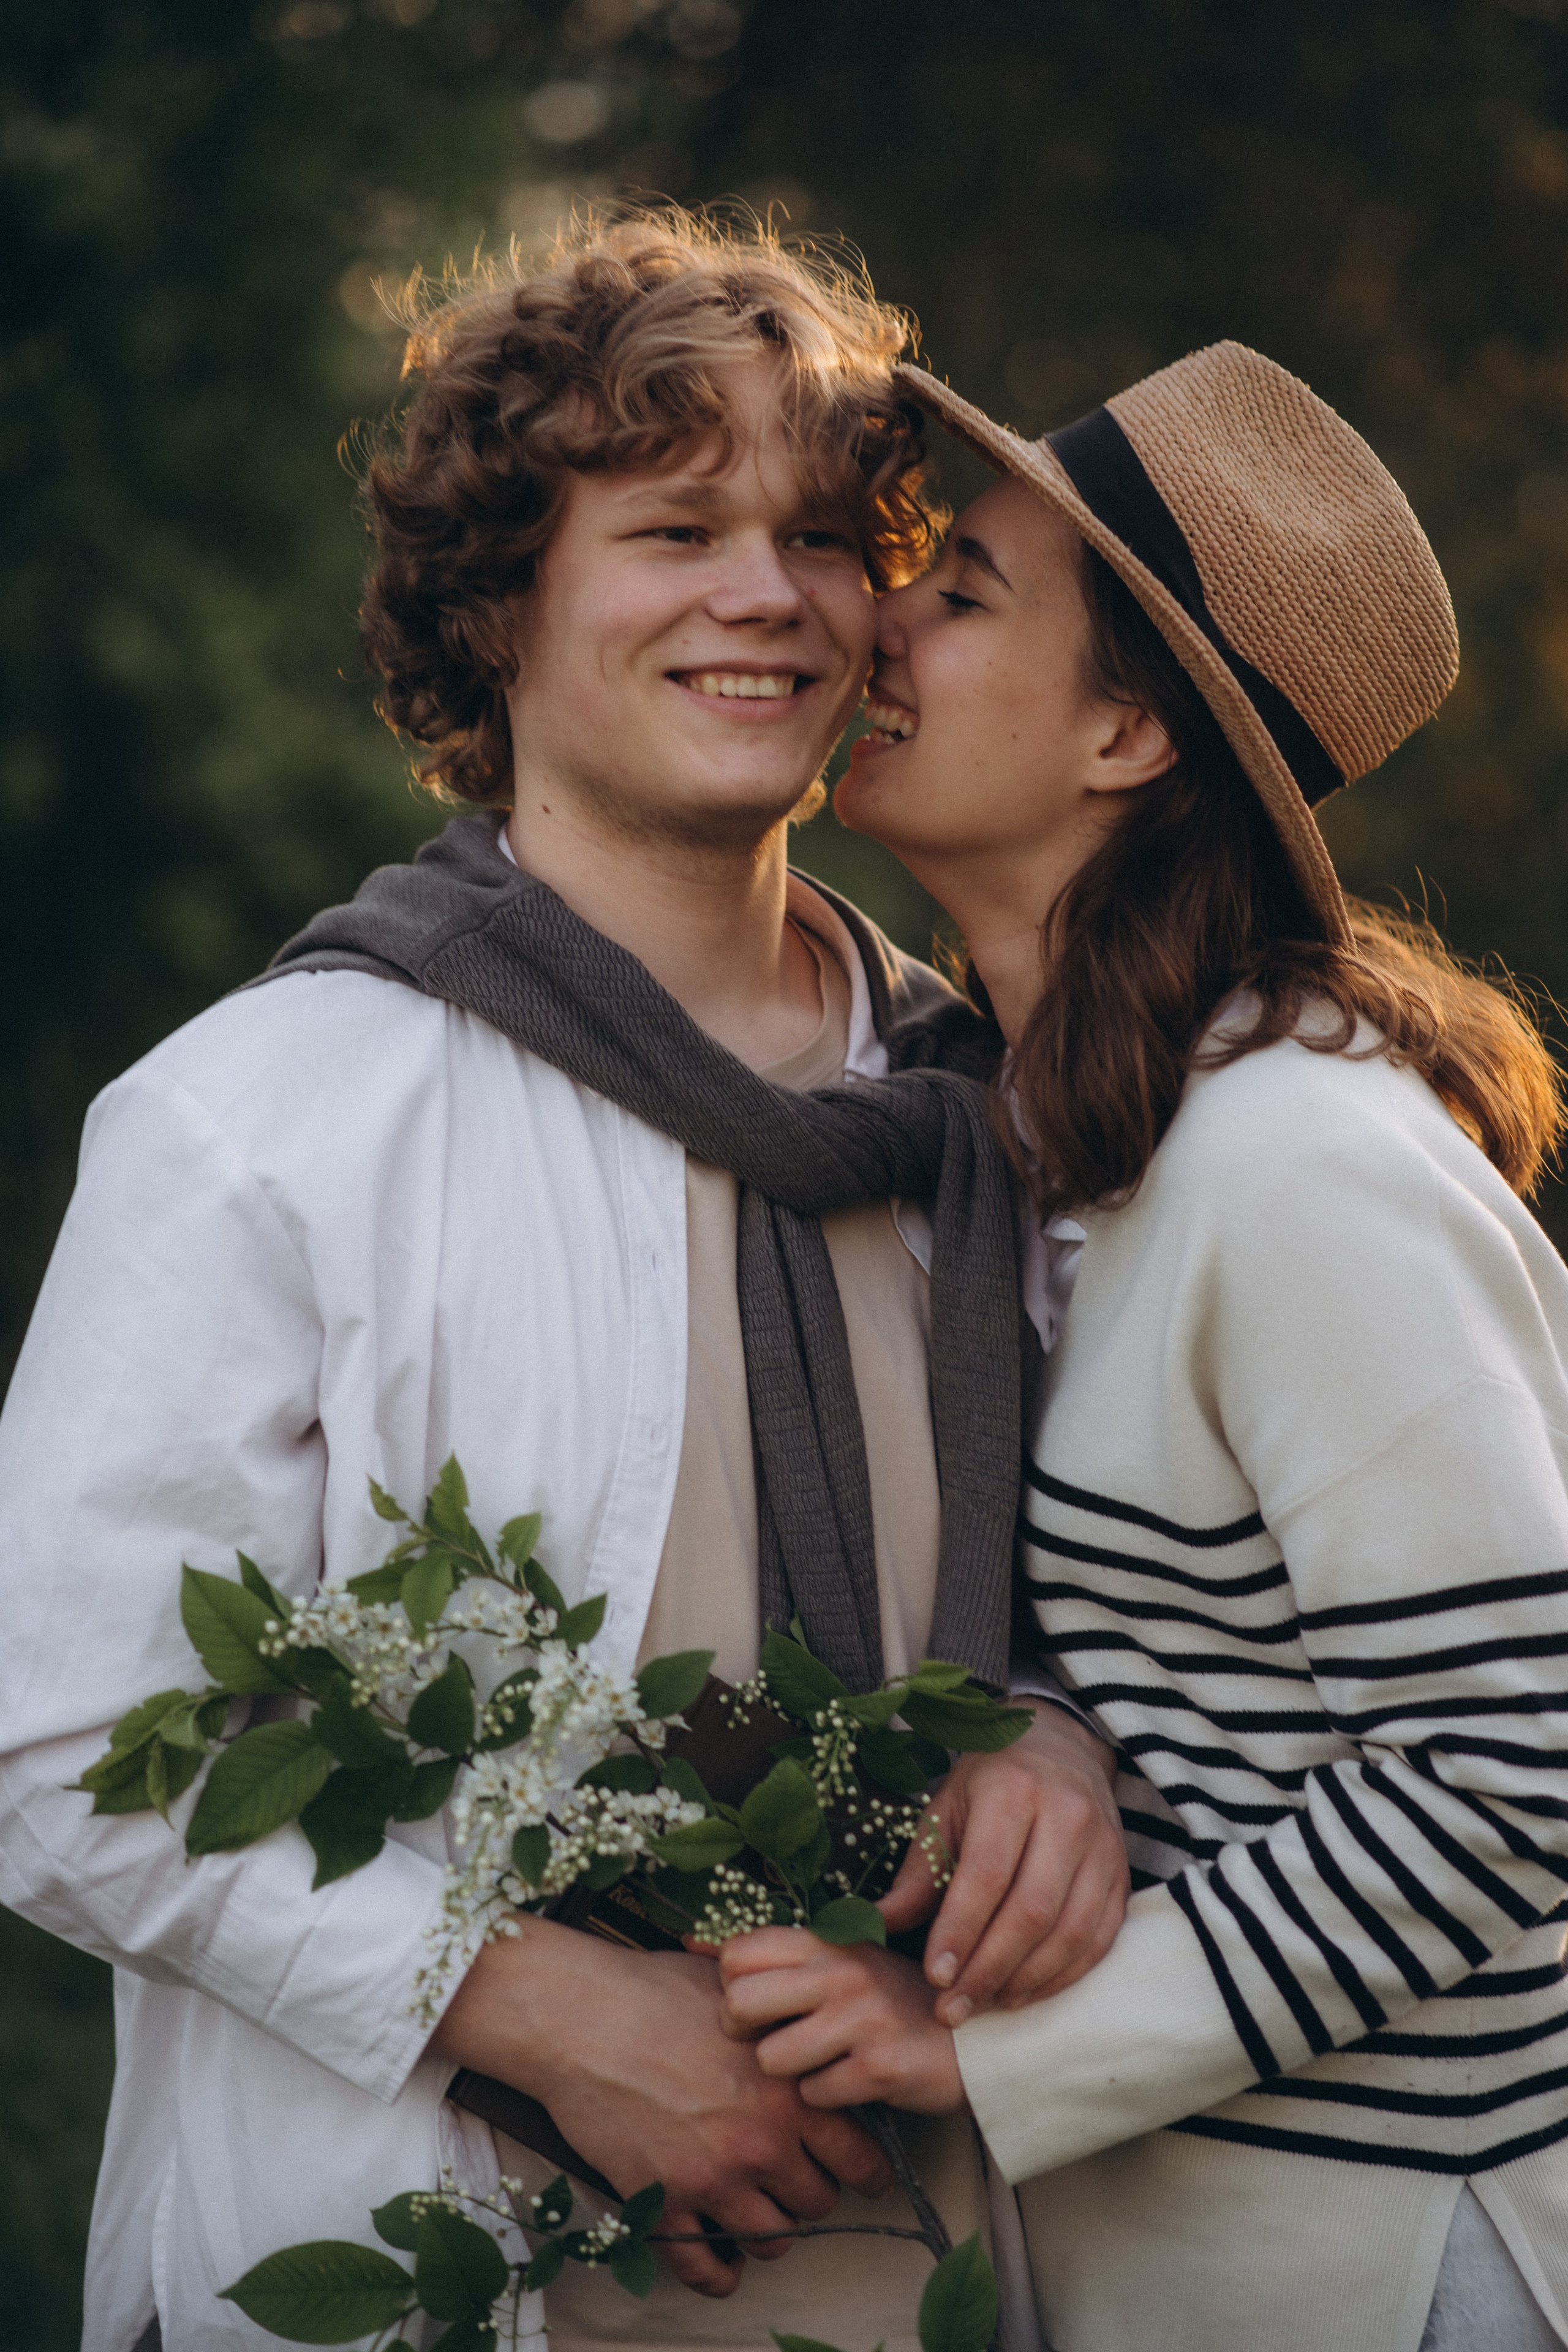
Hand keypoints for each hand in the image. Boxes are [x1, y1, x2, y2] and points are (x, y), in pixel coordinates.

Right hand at [429, 1918, 891, 2296]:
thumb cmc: (656, 1991)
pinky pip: (704, 2266)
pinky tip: (723, 2262)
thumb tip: (813, 2024)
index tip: (864, 2175)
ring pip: (770, 2238)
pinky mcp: (664, 2203)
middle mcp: (760, 2143)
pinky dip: (720, 2274)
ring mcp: (712, 2179)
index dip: (866, 2169)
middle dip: (810, 2193)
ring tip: (759, 2211)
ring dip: (769, 2229)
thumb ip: (783, 2022)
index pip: (860, 2156)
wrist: (582, 2018)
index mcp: (788, 2090)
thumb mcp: (739, 1995)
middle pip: (817, 2202)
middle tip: (795, 2178)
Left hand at [719, 1930, 964, 2112]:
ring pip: (771, 2059)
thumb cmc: (896, 2003)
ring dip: (790, 2072)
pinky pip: (814, 2095)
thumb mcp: (842, 1964)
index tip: (758, 2005)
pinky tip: (853, 2082)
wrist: (978, 2041)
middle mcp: (841, 1972)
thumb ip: (776, 1956)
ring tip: (824, 2061)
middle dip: (745, 2034)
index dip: (733, 1987)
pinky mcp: (879, 2067)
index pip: (736, 1955)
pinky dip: (827, 2099)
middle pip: (738, 2005)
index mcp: (828, 1941)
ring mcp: (861, 2018)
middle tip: (776, 2040)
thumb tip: (693, 1945)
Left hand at [879, 1699, 1127, 2023]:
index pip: (987, 1875)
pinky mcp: (1122, 1877)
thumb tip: (873, 1927)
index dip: (960, 1932)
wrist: (1061, 1749)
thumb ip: (917, 1874)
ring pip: (1069, 1933)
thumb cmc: (990, 1784)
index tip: (935, 1977)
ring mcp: (1103, 1848)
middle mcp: (1067, 1816)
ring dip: (1024, 1981)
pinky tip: (1023, 1993)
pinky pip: (1097, 1941)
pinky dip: (1060, 1977)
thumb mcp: (945, 1811)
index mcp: (1014, 1790)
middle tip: (953, 2009)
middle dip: (988, 1969)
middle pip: (1031, 1911)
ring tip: (984, 2005)